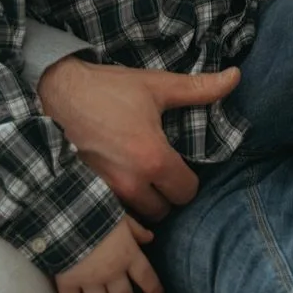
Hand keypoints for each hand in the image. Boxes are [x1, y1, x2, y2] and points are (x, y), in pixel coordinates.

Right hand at [37, 58, 241, 218]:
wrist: (56, 94)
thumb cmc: (108, 90)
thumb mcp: (157, 86)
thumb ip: (199, 89)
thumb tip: (236, 77)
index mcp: (153, 159)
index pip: (187, 192)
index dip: (189, 179)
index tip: (181, 164)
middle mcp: (130, 183)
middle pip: (165, 210)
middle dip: (167, 193)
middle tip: (162, 171)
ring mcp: (105, 192)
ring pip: (139, 216)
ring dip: (145, 202)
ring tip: (142, 176)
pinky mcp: (87, 193)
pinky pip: (115, 214)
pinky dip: (122, 206)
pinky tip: (120, 181)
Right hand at [54, 216, 163, 292]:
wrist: (70, 218)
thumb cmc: (100, 213)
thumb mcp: (122, 217)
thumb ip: (136, 230)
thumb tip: (150, 238)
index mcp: (128, 256)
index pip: (147, 277)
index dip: (154, 289)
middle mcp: (112, 273)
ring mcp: (90, 281)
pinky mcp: (70, 282)